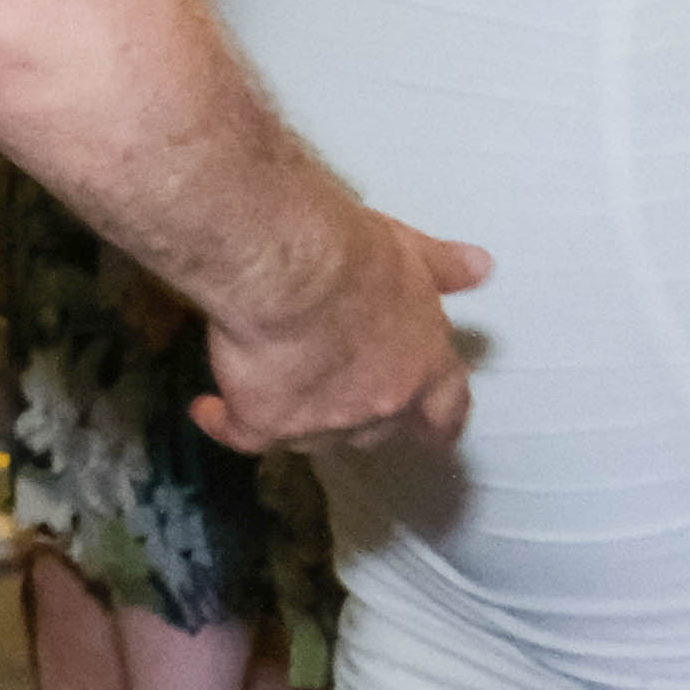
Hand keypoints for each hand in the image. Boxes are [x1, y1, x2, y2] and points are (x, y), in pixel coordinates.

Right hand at [198, 205, 482, 453]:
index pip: (446, 411)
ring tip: (267, 386)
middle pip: (376, 430)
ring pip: (313, 437)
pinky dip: (226, 422)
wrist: (288, 267)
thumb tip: (480, 266)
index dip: (435, 422)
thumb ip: (443, 268)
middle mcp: (383, 405)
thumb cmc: (354, 253)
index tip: (429, 431)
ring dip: (296, 417)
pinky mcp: (267, 424)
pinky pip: (245, 435)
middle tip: (329, 388)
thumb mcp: (409, 252)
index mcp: (426, 366)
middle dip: (356, 412)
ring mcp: (326, 422)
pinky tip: (209, 408)